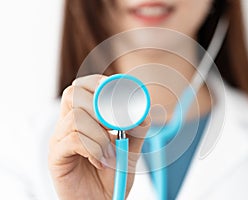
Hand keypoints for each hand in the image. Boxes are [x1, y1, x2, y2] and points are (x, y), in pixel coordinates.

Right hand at [48, 74, 149, 199]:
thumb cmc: (113, 173)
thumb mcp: (131, 148)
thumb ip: (137, 128)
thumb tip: (144, 109)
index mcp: (85, 117)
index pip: (83, 87)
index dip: (99, 83)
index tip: (118, 93)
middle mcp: (68, 123)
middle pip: (73, 94)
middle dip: (101, 107)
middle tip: (116, 125)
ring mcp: (60, 139)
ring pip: (76, 117)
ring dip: (101, 135)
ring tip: (111, 154)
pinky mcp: (56, 156)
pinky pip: (74, 140)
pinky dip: (94, 149)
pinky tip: (101, 162)